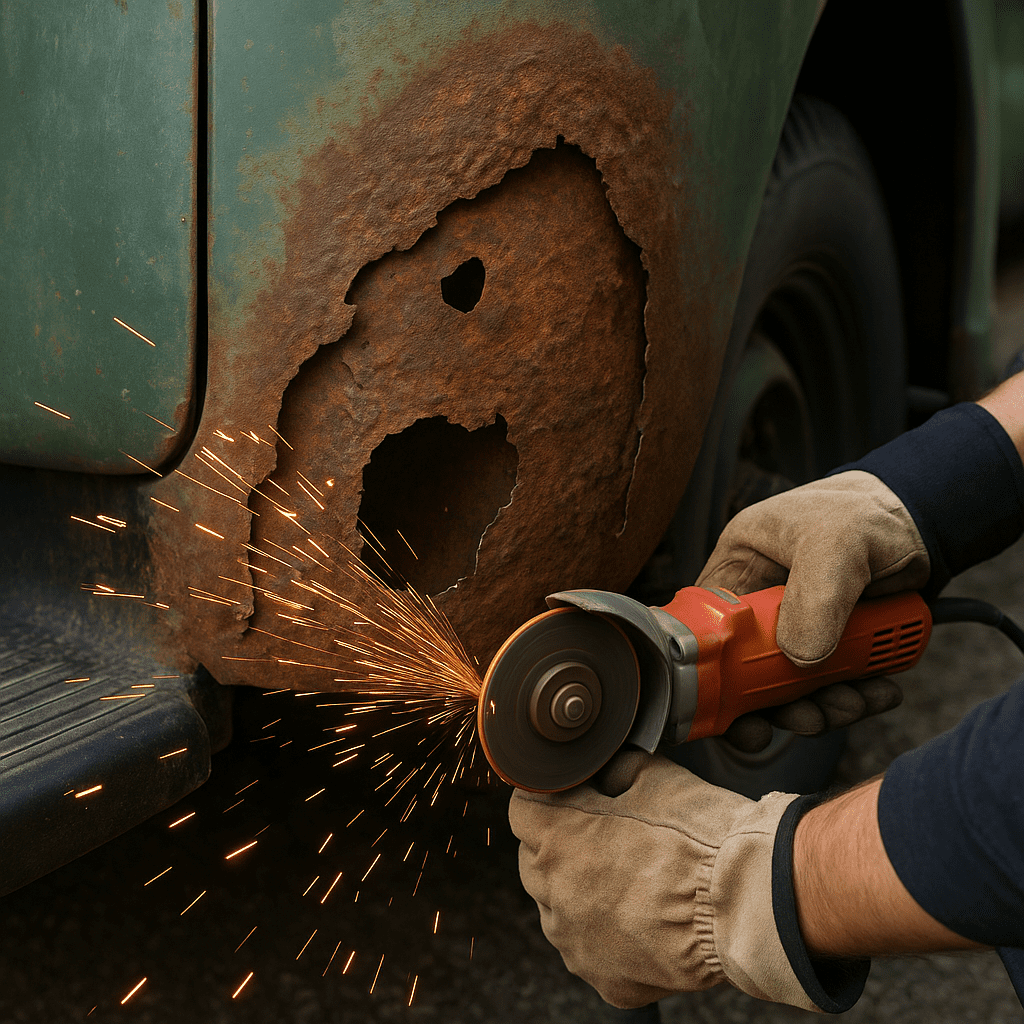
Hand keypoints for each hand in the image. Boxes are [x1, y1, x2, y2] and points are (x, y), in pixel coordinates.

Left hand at [509, 753, 818, 1010]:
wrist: (745, 900)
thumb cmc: (701, 835)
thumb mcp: (653, 773)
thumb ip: (615, 769)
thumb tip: (607, 769)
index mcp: (556, 835)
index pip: (523, 808)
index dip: (549, 799)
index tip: (569, 798)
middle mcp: (554, 891)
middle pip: (537, 860)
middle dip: (562, 845)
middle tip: (607, 837)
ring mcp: (576, 940)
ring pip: (560, 909)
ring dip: (581, 892)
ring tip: (632, 880)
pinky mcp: (605, 978)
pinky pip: (592, 950)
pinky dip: (610, 936)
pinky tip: (644, 918)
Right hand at [697, 470, 928, 750]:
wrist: (923, 521)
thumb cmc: (866, 512)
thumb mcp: (836, 542)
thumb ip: (817, 597)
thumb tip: (802, 660)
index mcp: (737, 568)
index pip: (709, 628)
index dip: (714, 675)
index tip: (736, 713)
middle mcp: (758, 602)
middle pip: (746, 670)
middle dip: (777, 704)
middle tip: (808, 719)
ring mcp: (795, 626)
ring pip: (792, 685)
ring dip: (822, 706)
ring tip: (854, 704)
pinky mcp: (830, 643)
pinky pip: (831, 684)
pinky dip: (855, 697)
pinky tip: (879, 692)